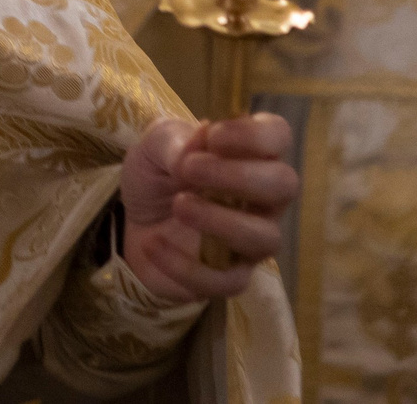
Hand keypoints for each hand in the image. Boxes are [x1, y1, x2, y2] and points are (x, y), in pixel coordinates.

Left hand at [119, 115, 296, 304]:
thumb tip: (198, 143)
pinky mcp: (231, 276)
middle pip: (284, 185)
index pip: (278, 136)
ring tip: (178, 206)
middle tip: (190, 169)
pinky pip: (227, 280)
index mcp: (250, 154)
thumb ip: (174, 139)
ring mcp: (251, 239)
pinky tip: (154, 244)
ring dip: (221, 221)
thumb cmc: (156, 175)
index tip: (213, 137)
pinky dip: (186, 264)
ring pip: (266, 238)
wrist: (131, 222)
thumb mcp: (153, 145)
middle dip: (240, 176)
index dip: (254, 135)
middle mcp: (262, 197)